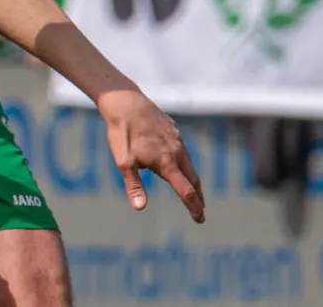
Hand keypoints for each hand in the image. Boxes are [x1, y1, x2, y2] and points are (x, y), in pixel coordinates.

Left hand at [97, 89, 205, 223]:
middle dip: (198, 197)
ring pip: (190, 164)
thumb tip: (140, 208)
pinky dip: (185, 163)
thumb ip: (134, 185)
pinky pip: (183, 151)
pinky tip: (179, 164)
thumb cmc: (122, 134)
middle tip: (201, 210)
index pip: (187, 191)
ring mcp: (177, 140)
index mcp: (168, 163)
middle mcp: (178, 152)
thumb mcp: (123, 162)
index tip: (200, 219)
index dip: (194, 207)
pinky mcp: (173, 131)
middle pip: (193, 179)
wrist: (126, 102)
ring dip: (193, 180)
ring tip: (193, 190)